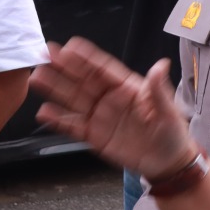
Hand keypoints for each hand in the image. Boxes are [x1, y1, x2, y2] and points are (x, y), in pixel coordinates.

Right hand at [31, 39, 196, 180]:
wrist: (167, 162)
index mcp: (126, 86)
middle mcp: (109, 98)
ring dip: (54, 88)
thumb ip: (158, 88)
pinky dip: (58, 120)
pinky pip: (73, 126)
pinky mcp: (94, 136)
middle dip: (62, 68)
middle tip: (44, 56)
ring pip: (72, 99)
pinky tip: (45, 112)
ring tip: (37, 78)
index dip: (86, 57)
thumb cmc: (171, 133)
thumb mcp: (168, 109)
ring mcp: (99, 116)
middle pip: (81, 80)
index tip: (69, 46)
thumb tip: (160, 65)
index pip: (102, 68)